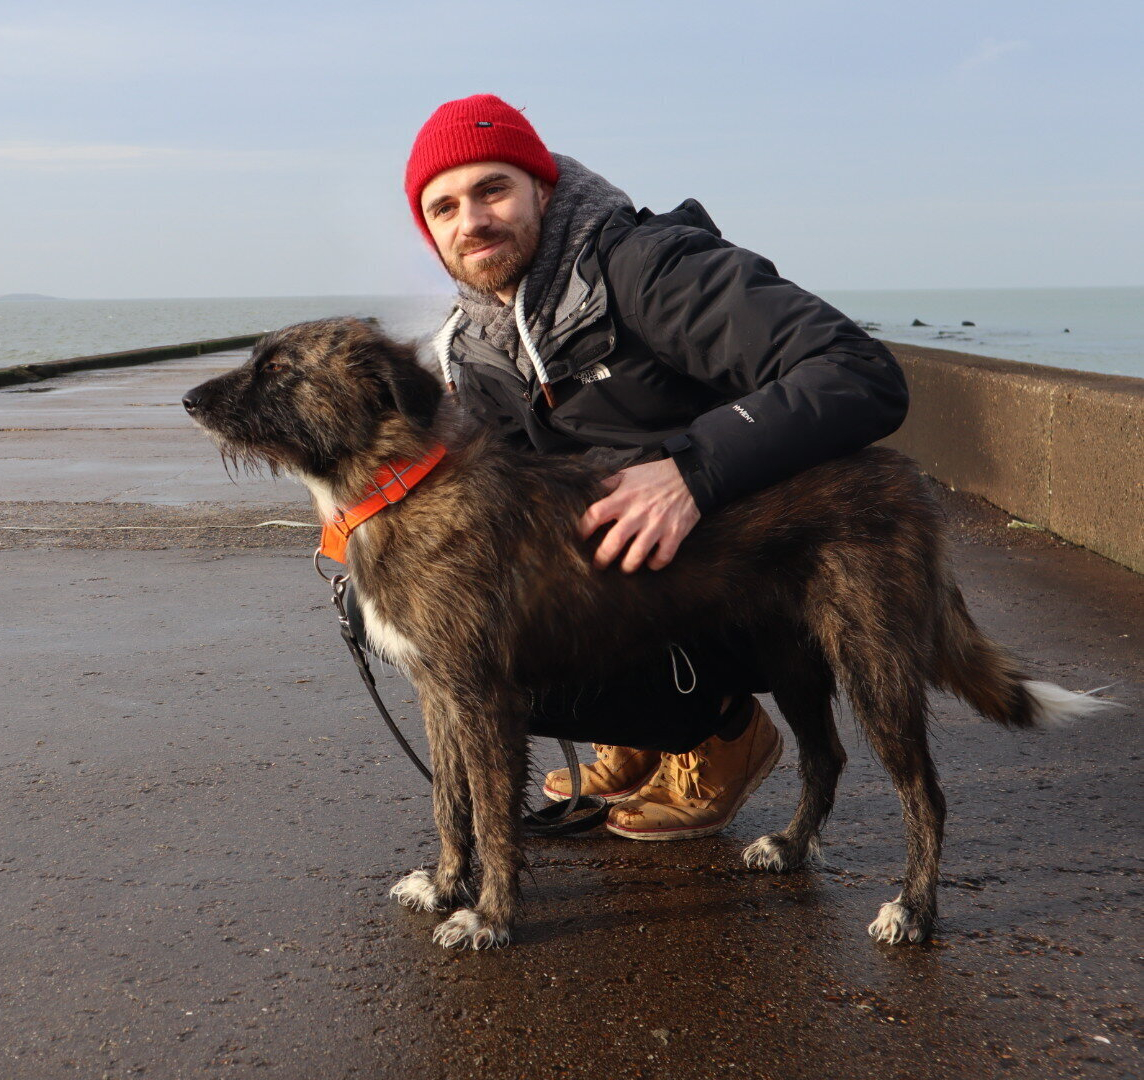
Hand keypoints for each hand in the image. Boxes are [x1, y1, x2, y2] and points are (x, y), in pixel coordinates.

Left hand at [579, 458, 700, 572]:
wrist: (690, 475)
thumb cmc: (657, 476)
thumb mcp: (630, 474)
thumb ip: (609, 484)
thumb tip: (588, 490)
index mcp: (624, 497)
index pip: (596, 514)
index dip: (584, 528)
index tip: (581, 537)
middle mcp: (639, 512)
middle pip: (615, 540)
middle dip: (603, 557)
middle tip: (599, 564)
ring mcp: (658, 524)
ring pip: (638, 554)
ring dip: (628, 565)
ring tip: (624, 568)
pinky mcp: (675, 533)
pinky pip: (664, 556)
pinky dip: (655, 564)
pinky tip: (650, 562)